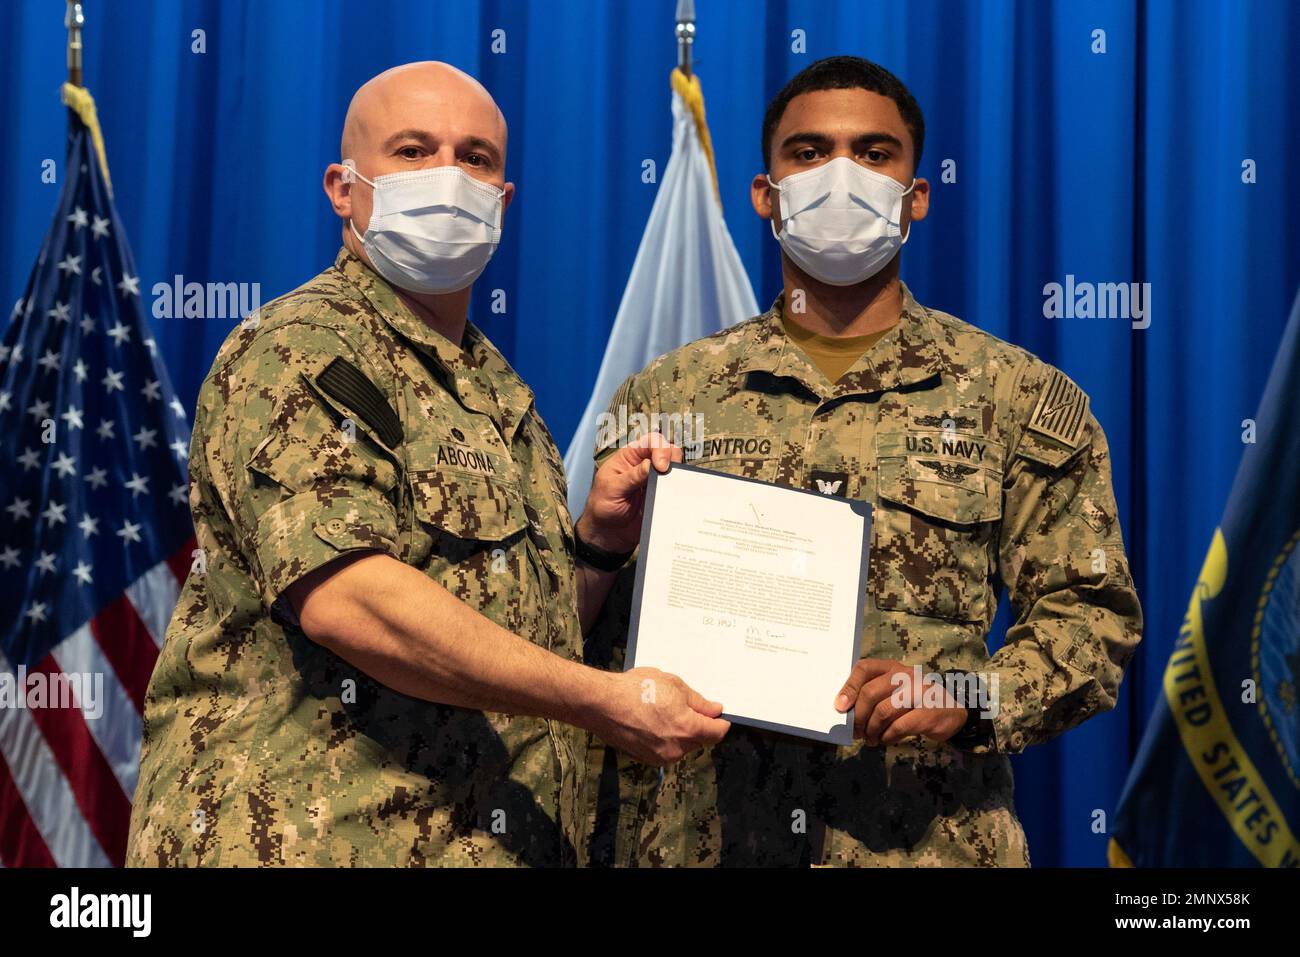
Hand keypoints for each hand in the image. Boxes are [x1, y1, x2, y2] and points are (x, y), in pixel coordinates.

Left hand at [576, 432, 681, 553]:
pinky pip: (675, 490)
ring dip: (676, 475)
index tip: (660, 465)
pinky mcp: (661, 496)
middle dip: (672, 458)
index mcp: (629, 457)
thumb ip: (632, 476)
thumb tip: (651, 464)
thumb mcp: (612, 489)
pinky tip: (675, 497)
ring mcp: (654, 482)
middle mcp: (644, 466)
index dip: (660, 448)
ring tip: (672, 486)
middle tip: (668, 474)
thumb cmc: (601, 507)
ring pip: (674, 469)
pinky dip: (678, 491)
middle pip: (667, 451)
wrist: (607, 534)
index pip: (650, 441)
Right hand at [591, 667, 729, 765]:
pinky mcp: (648, 759)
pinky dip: (666, 739)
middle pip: (700, 740)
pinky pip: (666, 749)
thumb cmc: (637, 689)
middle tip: (685, 706)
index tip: (720, 716)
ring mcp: (661, 756)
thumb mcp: (674, 685)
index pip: (717, 733)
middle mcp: (677, 748)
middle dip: (698, 725)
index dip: (721, 723)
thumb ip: (698, 702)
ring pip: (683, 746)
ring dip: (681, 732)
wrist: (603, 704)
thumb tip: (714, 710)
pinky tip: (653, 722)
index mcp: (688, 729)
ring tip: (663, 712)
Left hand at [834, 658, 966, 745]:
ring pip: (883, 711)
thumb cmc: (916, 700)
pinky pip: (898, 727)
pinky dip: (887, 737)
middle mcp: (905, 676)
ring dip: (872, 730)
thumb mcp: (896, 690)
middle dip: (858, 716)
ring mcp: (919, 693)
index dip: (849, 687)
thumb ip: (874, 694)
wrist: (953, 709)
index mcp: (892, 667)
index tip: (839, 707)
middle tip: (856, 731)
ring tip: (870, 739)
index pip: (864, 668)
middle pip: (870, 693)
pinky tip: (886, 740)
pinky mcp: (928, 713)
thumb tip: (846, 711)